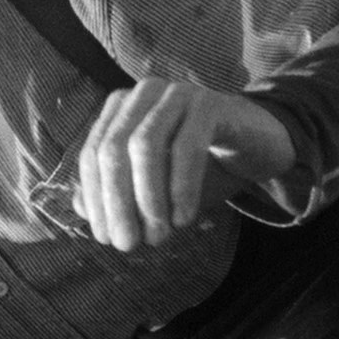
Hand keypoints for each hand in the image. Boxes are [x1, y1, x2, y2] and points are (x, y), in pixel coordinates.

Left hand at [74, 78, 293, 251]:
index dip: (95, 199)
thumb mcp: (154, 186)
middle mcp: (142, 94)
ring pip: (145, 145)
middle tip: (128, 245)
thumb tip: (80, 209)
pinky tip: (183, 219)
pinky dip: (181, 188)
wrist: (257, 144)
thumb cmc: (198, 166)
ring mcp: (175, 93)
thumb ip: (115, 193)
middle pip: (113, 149)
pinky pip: (187, 146)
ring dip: (148, 198)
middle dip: (117, 203)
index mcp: (119, 108)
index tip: (105, 239)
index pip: (92, 155)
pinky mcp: (209, 102)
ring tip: (158, 237)